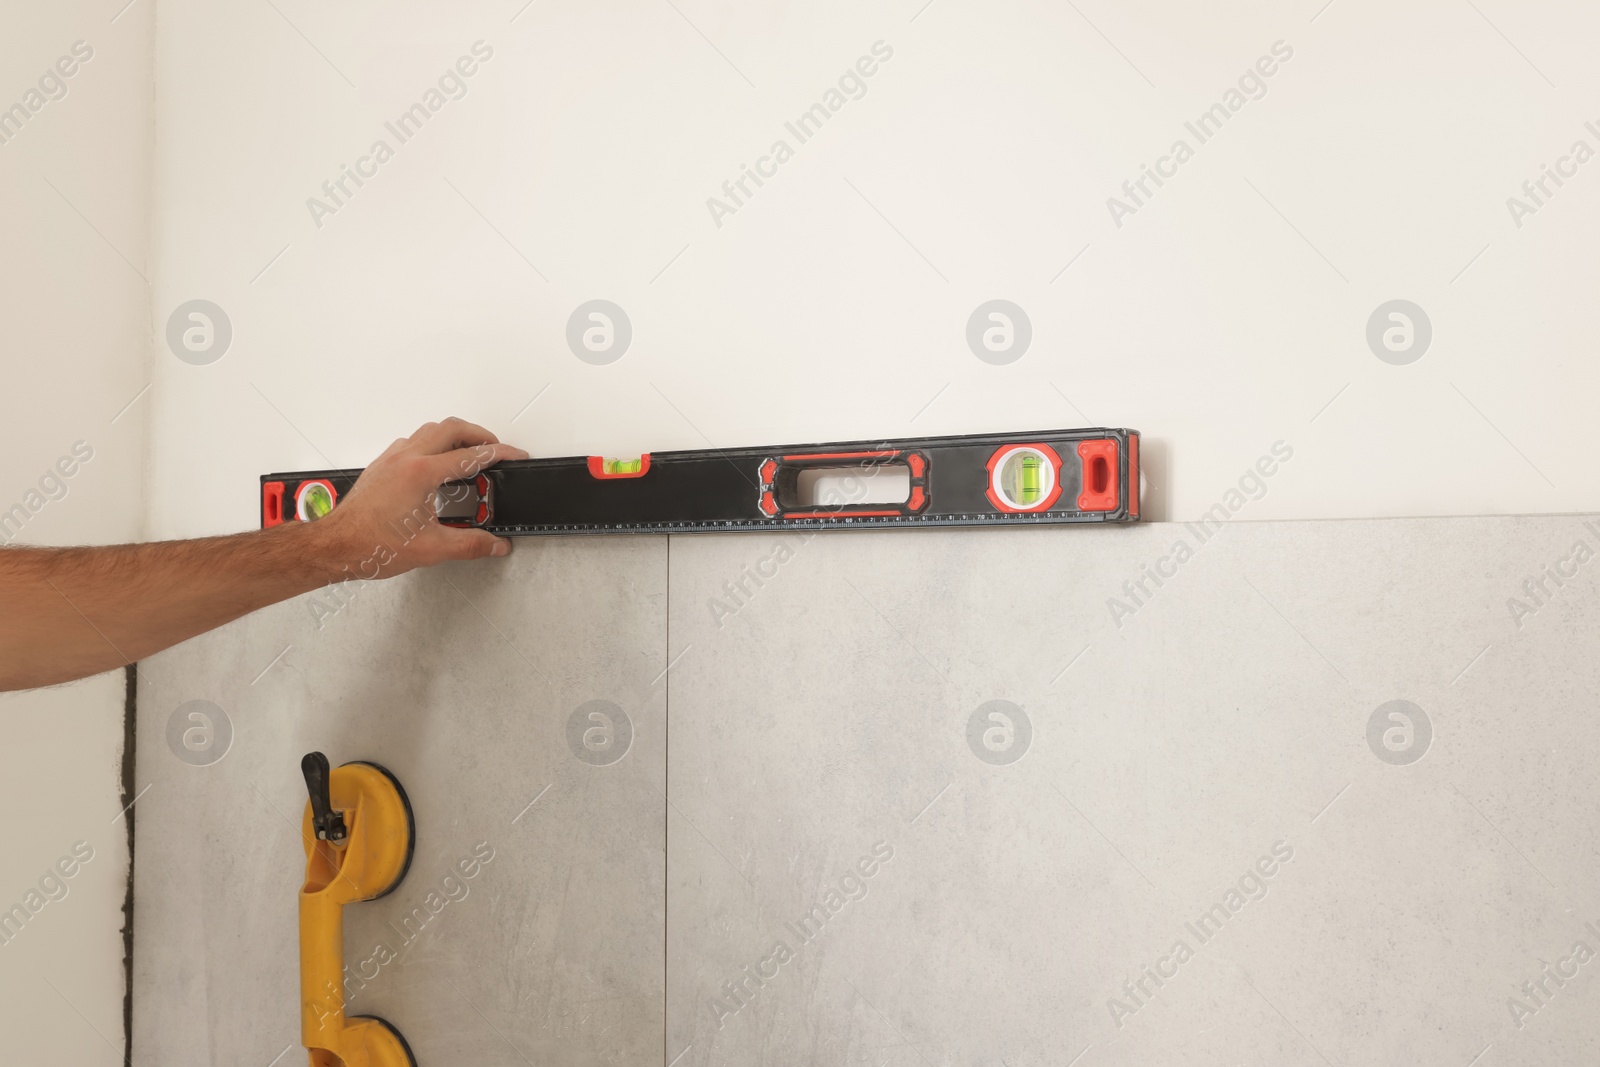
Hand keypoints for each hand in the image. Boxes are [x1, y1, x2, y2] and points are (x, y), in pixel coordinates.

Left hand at [315, 418, 527, 578]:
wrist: (336, 546)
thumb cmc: (371, 543)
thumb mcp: (432, 549)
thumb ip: (471, 545)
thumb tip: (495, 544)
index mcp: (421, 473)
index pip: (470, 456)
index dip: (499, 453)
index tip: (514, 454)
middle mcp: (405, 459)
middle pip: (451, 428)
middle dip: (479, 434)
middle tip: (495, 448)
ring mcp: (391, 459)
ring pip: (429, 430)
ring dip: (454, 435)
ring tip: (469, 451)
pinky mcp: (381, 466)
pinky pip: (412, 441)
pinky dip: (432, 444)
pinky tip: (436, 464)